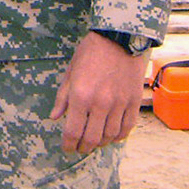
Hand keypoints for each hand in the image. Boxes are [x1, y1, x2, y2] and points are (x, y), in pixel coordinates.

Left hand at [50, 31, 148, 153]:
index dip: (69, 144)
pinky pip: (127, 127)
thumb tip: (54, 117)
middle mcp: (100, 104)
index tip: (67, 148)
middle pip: (92, 138)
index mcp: (80, 96)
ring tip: (94, 142)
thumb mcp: (70, 72)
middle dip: (84, 147)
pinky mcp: (134, 102)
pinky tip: (112, 136)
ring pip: (111, 136)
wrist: (118, 40)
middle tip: (79, 148)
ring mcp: (119, 104)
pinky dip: (119, 136)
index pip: (73, 131)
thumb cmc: (90, 53)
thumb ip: (62, 97)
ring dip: (101, 143)